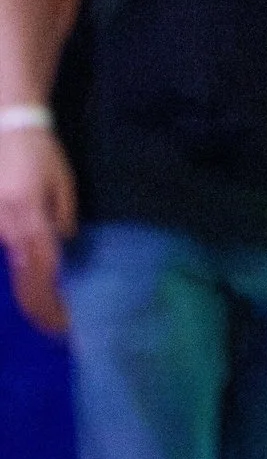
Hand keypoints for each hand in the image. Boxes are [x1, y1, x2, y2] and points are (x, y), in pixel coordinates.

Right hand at [0, 122, 74, 335]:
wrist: (6, 128)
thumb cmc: (40, 153)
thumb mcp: (63, 181)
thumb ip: (63, 216)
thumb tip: (63, 244)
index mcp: (30, 214)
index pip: (44, 266)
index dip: (53, 297)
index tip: (67, 319)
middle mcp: (8, 225)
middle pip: (24, 276)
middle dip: (40, 307)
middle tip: (58, 331)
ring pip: (13, 269)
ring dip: (30, 297)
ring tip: (48, 320)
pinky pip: (7, 254)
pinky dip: (20, 277)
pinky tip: (30, 295)